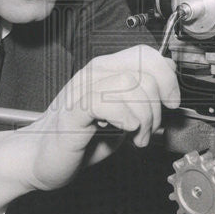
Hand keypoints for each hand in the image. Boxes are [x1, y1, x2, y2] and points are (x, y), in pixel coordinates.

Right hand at [24, 45, 179, 191]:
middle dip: (157, 106)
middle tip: (149, 129)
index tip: (171, 102)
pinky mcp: (73, 111)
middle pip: (144, 71)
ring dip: (144, 117)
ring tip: (137, 137)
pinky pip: (107, 102)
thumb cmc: (81, 139)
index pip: (146, 54)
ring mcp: (82, 89)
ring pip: (130, 84)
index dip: (167, 76)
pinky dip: (125, 118)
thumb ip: (141, 96)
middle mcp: (94, 74)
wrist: (43, 159)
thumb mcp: (122, 115)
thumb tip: (169, 78)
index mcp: (106, 71)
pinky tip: (123, 131)